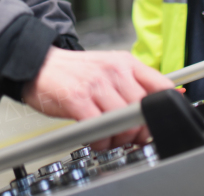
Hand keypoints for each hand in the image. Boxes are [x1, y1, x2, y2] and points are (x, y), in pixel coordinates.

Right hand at [21, 47, 173, 149]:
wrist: (38, 63)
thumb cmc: (73, 71)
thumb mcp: (108, 69)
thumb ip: (133, 84)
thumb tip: (161, 104)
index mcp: (125, 63)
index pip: (161, 85)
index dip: (166, 109)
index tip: (159, 122)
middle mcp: (113, 71)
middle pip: (143, 108)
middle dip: (140, 131)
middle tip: (131, 137)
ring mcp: (95, 84)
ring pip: (123, 120)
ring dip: (119, 138)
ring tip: (110, 138)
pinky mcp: (77, 99)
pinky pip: (99, 128)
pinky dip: (100, 141)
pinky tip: (95, 138)